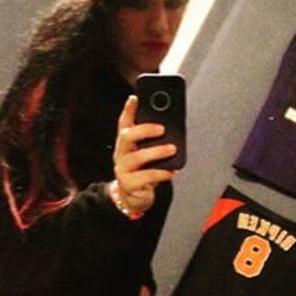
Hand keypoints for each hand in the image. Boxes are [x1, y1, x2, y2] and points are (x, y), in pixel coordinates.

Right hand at [113, 95, 176, 213]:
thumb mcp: (148, 154)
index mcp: (126, 144)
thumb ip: (156, 141)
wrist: (134, 198)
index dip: (128, 110)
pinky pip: (146, 177)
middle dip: (144, 130)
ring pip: (137, 157)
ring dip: (157, 152)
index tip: (135, 98)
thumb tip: (174, 128)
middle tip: (162, 128)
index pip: (124, 123)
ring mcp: (123, 170)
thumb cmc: (144, 171)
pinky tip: (172, 171)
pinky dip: (161, 173)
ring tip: (173, 149)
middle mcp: (121, 154)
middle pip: (126, 137)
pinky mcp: (129, 184)